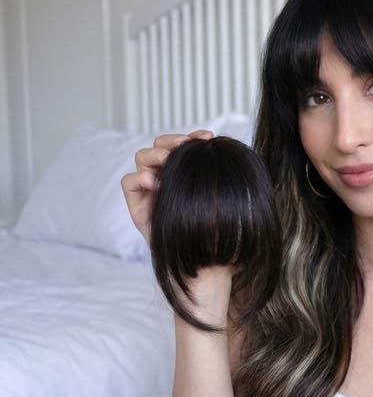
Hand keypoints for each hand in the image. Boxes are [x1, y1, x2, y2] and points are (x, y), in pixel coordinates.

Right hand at [121, 129, 213, 244]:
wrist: (203, 260)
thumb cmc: (217, 228)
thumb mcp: (219, 194)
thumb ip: (214, 171)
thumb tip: (212, 144)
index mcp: (187, 171)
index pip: (184, 144)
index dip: (193, 136)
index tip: (208, 137)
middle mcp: (167, 177)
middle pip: (160, 144)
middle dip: (173, 140)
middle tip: (186, 146)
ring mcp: (150, 189)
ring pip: (142, 157)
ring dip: (156, 154)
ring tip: (168, 160)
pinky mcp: (137, 205)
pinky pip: (128, 182)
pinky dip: (139, 178)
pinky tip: (155, 183)